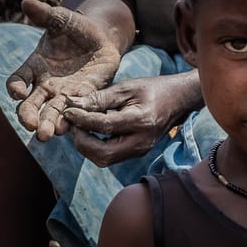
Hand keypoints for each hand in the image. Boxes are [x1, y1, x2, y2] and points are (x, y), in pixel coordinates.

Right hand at [8, 0, 122, 140]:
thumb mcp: (61, 19)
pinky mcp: (84, 97)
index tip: (18, 93)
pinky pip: (75, 111)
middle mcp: (44, 85)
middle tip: (32, 126)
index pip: (17, 82)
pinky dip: (72, 121)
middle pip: (30, 105)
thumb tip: (26, 2)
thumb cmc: (76, 28)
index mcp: (33, 67)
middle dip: (29, 116)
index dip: (15, 88)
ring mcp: (63, 93)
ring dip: (49, 124)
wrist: (101, 38)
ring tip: (50, 134)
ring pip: (51, 113)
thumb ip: (44, 15)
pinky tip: (73, 128)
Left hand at [62, 75, 197, 167]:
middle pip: (102, 154)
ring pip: (104, 159)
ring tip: (79, 127)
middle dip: (81, 141)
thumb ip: (99, 98)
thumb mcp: (126, 88)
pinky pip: (110, 156)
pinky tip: (90, 132)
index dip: (82, 120)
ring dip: (86, 146)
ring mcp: (140, 150)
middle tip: (72, 124)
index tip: (67, 111)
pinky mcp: (136, 152)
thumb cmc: (152, 89)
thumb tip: (72, 104)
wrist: (178, 100)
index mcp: (141, 121)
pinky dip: (95, 147)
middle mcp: (141, 141)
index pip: (104, 126)